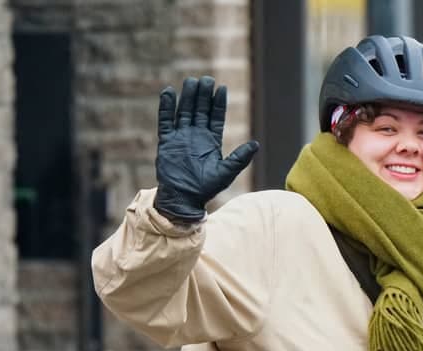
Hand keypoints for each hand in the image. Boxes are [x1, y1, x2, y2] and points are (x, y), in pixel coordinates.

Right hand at [154, 76, 259, 222]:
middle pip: (200, 110)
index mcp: (211, 141)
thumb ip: (240, 158)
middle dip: (203, 95)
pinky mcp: (167, 141)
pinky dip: (167, 107)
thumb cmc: (206, 189)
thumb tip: (256, 144)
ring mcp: (181, 137)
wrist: (183, 199)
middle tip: (206, 79)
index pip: (215, 117)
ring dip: (188, 97)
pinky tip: (169, 92)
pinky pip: (166, 121)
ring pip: (184, 111)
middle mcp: (196, 136)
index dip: (218, 103)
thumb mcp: (226, 173)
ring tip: (191, 81)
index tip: (221, 88)